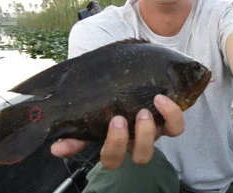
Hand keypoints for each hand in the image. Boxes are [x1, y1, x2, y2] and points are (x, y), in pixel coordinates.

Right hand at [50, 94, 184, 168]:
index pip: (107, 157)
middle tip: (118, 119)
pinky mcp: (170, 120)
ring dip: (146, 132)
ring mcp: (153, 131)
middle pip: (134, 157)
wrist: (146, 74)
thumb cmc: (118, 94)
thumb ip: (80, 127)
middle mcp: (136, 140)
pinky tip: (161, 99)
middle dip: (123, 141)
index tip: (62, 145)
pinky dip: (171, 115)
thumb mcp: (98, 108)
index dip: (89, 149)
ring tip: (144, 110)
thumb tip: (55, 148)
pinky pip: (176, 127)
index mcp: (117, 140)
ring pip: (153, 145)